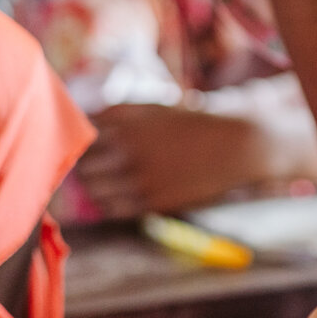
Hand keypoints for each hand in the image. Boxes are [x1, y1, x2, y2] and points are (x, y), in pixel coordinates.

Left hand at [76, 103, 268, 218]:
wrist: (237, 147)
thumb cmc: (194, 125)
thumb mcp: (156, 108)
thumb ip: (118, 112)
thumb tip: (84, 121)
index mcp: (127, 122)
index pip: (79, 136)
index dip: (78, 143)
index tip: (86, 148)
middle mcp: (130, 148)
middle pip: (82, 165)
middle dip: (84, 167)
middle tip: (92, 170)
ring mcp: (142, 176)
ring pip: (93, 190)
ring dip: (93, 188)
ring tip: (105, 185)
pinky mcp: (155, 200)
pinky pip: (113, 209)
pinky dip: (109, 205)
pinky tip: (120, 197)